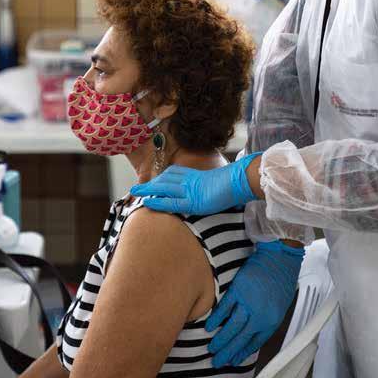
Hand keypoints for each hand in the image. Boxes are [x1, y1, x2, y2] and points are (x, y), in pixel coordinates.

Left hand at [130, 153, 261, 215]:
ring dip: (148, 190)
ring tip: (134, 193)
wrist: (242, 181)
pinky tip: (147, 203)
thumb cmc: (236, 183)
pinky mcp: (193, 201)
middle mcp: (191, 181)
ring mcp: (191, 190)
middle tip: (135, 188)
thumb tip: (215, 191)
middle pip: (165, 179)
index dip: (161, 178)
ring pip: (164, 188)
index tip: (151, 182)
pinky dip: (158, 202)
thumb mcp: (221, 184)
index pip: (174, 174)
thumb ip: (212, 187)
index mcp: (196, 176)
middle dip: (149, 184)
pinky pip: (171, 202)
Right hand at [206, 240, 303, 366]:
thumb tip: (251, 334)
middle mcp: (259, 315)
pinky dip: (216, 318)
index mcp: (271, 321)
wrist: (280, 259)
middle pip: (240, 339)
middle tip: (217, 361)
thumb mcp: (279, 307)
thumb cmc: (281, 281)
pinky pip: (225, 308)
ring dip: (221, 339)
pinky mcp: (238, 289)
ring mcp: (248, 302)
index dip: (241, 353)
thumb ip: (266, 321)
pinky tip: (210, 326)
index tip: (232, 360)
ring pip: (232, 327)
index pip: (254, 343)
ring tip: (212, 348)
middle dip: (228, 352)